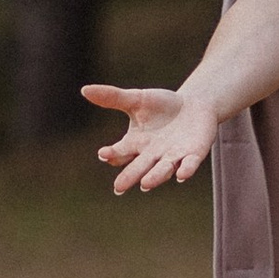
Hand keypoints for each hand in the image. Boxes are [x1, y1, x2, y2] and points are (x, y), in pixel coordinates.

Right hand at [84, 84, 218, 191]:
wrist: (194, 105)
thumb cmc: (162, 106)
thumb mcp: (137, 100)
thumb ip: (112, 97)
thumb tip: (84, 89)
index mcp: (136, 144)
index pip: (121, 152)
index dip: (113, 153)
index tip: (104, 153)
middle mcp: (153, 155)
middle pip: (140, 167)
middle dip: (130, 176)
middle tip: (119, 187)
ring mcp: (174, 157)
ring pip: (162, 170)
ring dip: (155, 177)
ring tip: (145, 184)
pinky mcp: (194, 154)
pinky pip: (189, 164)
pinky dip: (185, 170)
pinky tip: (181, 175)